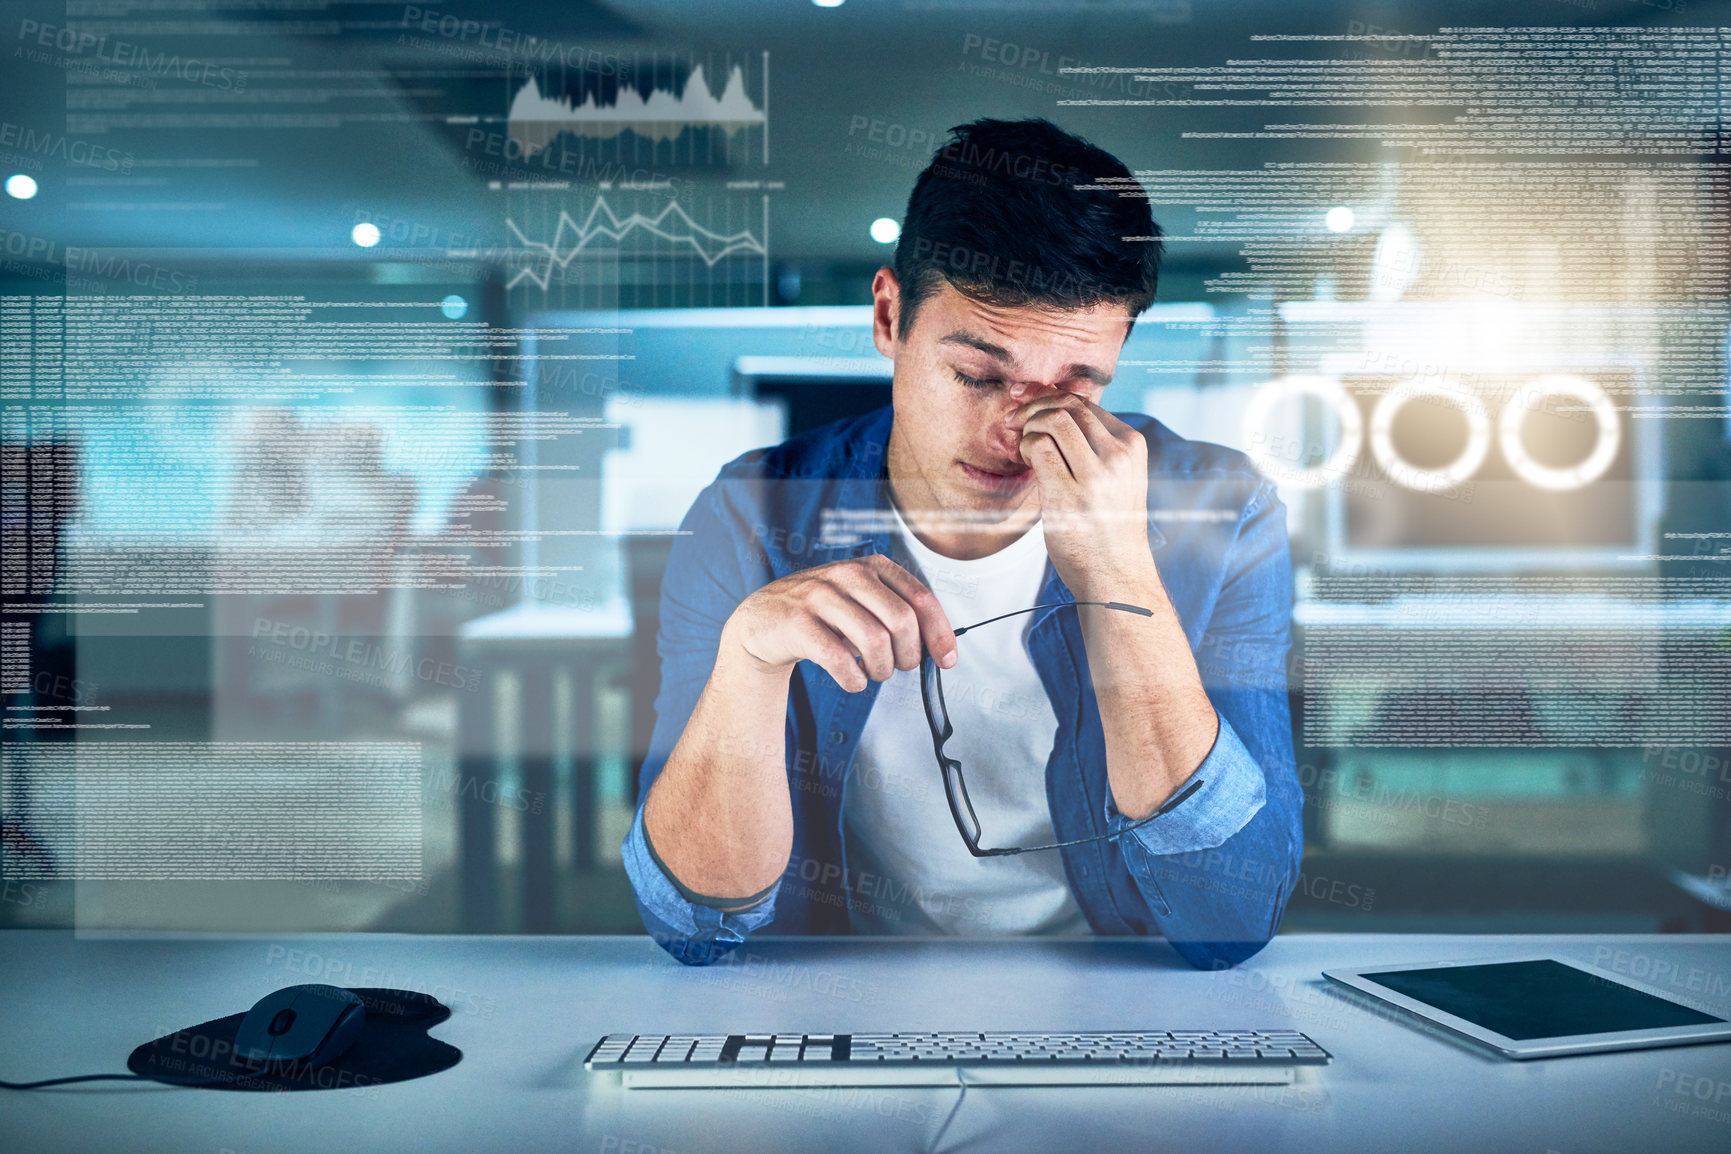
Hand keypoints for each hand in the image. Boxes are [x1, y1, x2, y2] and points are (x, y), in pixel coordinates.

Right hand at [722, 554, 957, 692]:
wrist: (762, 619)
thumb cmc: (821, 614)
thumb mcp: (861, 601)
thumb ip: (897, 613)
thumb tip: (938, 646)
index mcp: (870, 567)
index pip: (920, 598)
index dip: (940, 633)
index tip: (946, 660)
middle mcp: (847, 574)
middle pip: (901, 621)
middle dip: (909, 655)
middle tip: (900, 668)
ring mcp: (819, 596)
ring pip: (874, 641)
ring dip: (882, 670)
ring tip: (874, 674)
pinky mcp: (797, 623)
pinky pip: (839, 659)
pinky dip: (854, 679)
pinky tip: (853, 679)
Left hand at [1013, 393, 1152, 585]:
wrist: (1115, 573)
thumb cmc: (1108, 527)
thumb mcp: (1117, 478)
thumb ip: (1095, 446)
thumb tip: (1052, 409)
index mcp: (1131, 445)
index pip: (1085, 402)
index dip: (1049, 397)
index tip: (1026, 402)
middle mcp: (1117, 454)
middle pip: (1068, 404)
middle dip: (1033, 405)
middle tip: (1013, 419)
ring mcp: (1095, 474)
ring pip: (1053, 419)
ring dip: (1028, 425)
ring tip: (1022, 445)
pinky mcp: (1069, 492)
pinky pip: (1039, 446)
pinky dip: (1025, 447)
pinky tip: (1025, 462)